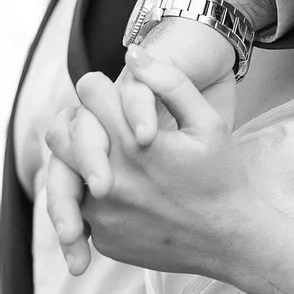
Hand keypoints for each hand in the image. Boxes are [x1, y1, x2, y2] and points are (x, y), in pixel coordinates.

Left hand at [45, 21, 239, 276]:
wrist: (231, 241)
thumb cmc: (223, 177)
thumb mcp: (208, 123)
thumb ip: (170, 82)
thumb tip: (133, 53)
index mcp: (133, 142)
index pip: (89, 92)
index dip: (101, 88)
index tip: (112, 96)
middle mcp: (110, 177)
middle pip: (61, 131)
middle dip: (81, 121)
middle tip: (103, 125)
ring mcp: (102, 213)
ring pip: (64, 171)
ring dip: (83, 159)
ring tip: (110, 159)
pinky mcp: (103, 237)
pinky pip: (82, 207)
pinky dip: (95, 197)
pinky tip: (126, 194)